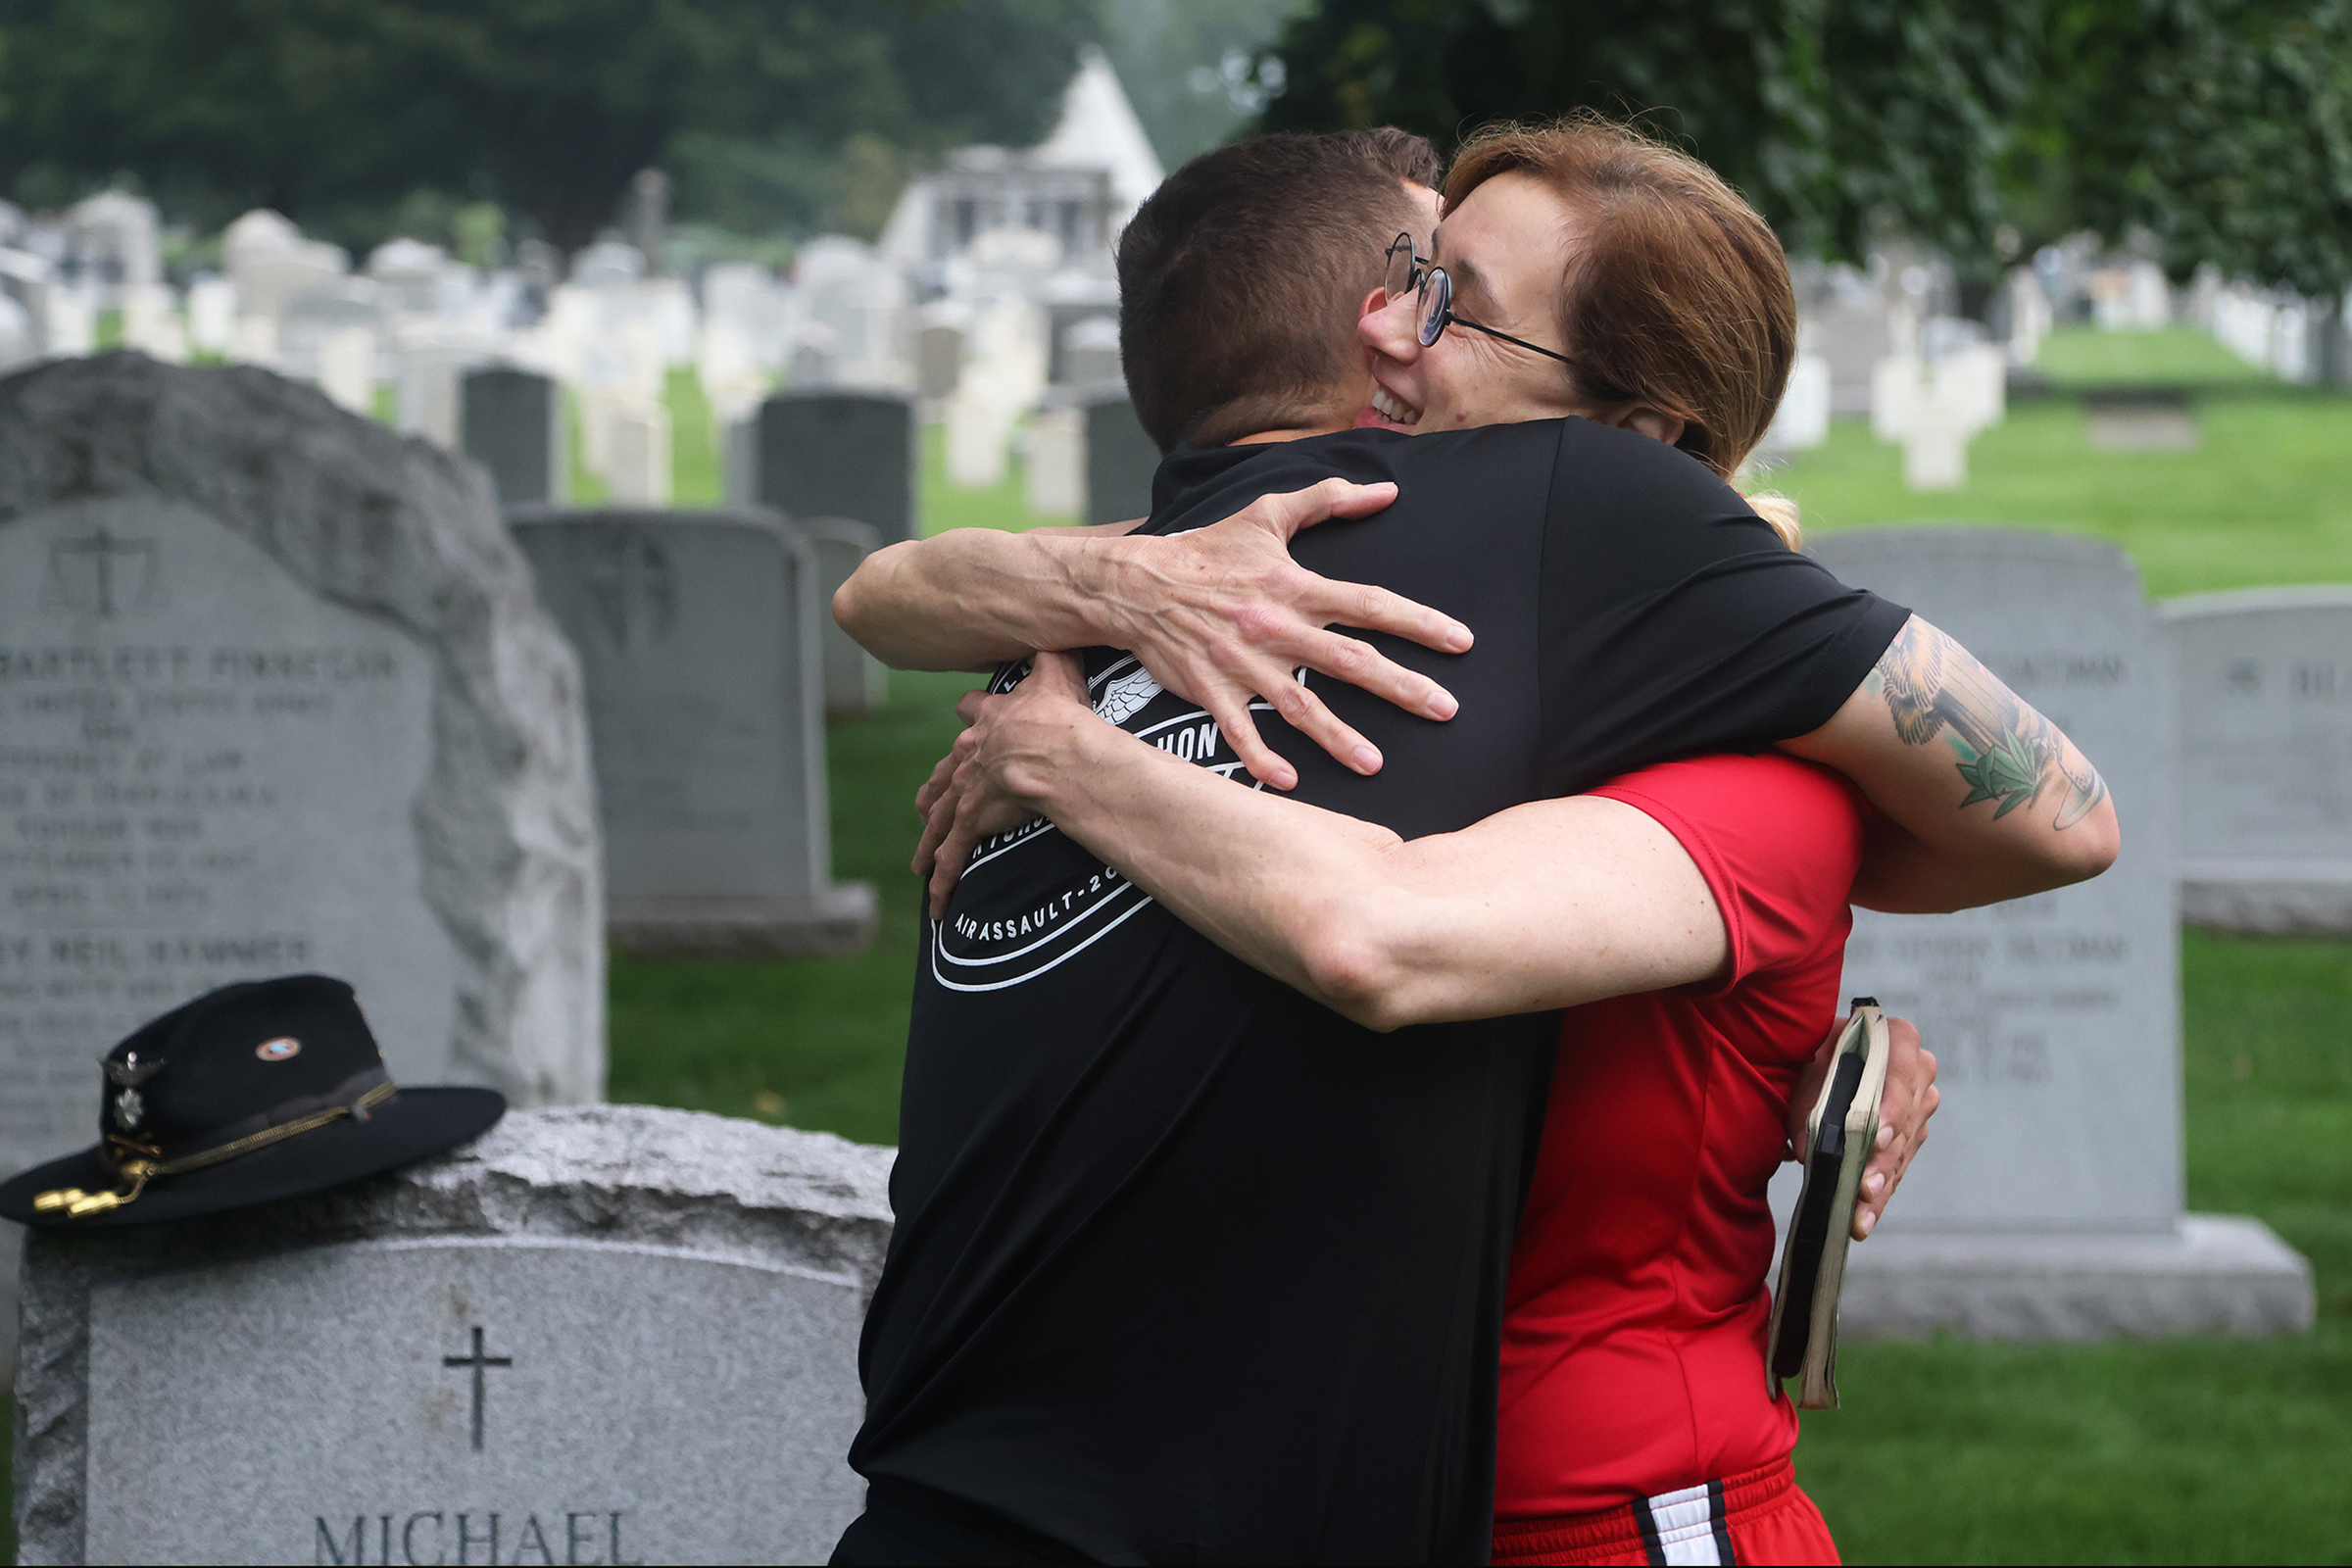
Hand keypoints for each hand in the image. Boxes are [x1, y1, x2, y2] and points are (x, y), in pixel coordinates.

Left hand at [912, 651, 1095, 916]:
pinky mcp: (974, 819)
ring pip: (941, 820)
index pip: (972, 717)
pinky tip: (936, 902)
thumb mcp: (1058, 668)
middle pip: (945, 776)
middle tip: (922, 810)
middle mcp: (971, 754)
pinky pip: (954, 853)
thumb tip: (1068, 630)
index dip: (971, 719)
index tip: (966, 719)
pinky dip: (945, 877)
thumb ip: (1057, 653)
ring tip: (920, 866)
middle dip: (934, 794)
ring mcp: (969, 788)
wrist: (1052, 745)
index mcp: (990, 719)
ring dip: (930, 844)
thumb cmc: (1061, 710)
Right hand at [1102, 478, 1472, 790]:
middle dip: (1401, 687)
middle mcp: (1276, 628)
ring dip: (1338, 737)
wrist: (1138, 583)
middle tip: (1445, 710)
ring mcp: (1242, 663)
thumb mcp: (1267, 514)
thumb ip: (1328, 499)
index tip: (1461, 642)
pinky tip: (1288, 783)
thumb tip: (1386, 490)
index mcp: (1295, 587)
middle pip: (1349, 661)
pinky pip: (1239, 730)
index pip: (1370, 604)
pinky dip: (1260, 758)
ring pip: (1299, 705)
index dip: (1419, 621)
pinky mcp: (1210, 689)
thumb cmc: (1209, 550)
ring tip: (1375, 763)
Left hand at [1786, 1013, 1937, 1240]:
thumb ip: (1806, 1102)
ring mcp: (1917, 1109)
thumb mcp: (1807, 1064)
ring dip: (1879, 1186)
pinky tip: (1861, 1221)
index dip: (1892, 1105)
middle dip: (1882, 1159)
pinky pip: (1896, 1170)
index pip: (1902, 1071)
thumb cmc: (1816, 1053)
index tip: (1877, 1136)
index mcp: (1898, 1040)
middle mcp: (1918, 1074)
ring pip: (1901, 1152)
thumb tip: (1805, 1150)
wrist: (1821, 1059)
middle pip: (1905, 1121)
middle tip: (1864, 1187)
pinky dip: (1876, 1196)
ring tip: (1859, 1214)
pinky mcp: (1908, 1139)